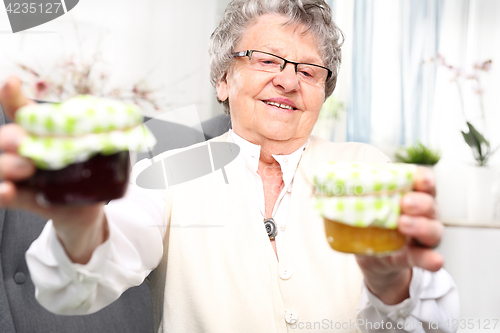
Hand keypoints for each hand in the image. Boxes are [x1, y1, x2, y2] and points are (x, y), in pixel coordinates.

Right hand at [0, 76, 106, 263]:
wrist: (89, 210)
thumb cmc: (90, 174)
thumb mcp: (100, 153)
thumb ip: (109, 138)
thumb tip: (135, 124)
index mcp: (44, 134)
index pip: (23, 112)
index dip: (13, 97)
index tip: (11, 83)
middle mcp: (26, 151)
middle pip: (8, 137)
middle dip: (11, 136)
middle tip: (23, 142)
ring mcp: (21, 176)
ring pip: (2, 165)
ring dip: (8, 165)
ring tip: (27, 168)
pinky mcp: (23, 199)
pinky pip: (5, 197)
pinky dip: (3, 194)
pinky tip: (8, 191)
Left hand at [355, 167, 442, 304]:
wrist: (371, 259)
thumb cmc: (369, 224)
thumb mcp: (359, 207)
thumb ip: (347, 195)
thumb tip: (320, 187)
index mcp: (409, 196)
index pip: (424, 182)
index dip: (424, 179)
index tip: (419, 179)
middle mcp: (423, 214)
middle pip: (430, 204)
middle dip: (420, 202)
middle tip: (404, 203)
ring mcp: (421, 237)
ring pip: (434, 229)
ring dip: (421, 225)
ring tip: (403, 224)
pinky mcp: (414, 257)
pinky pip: (426, 257)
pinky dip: (431, 259)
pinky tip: (434, 260)